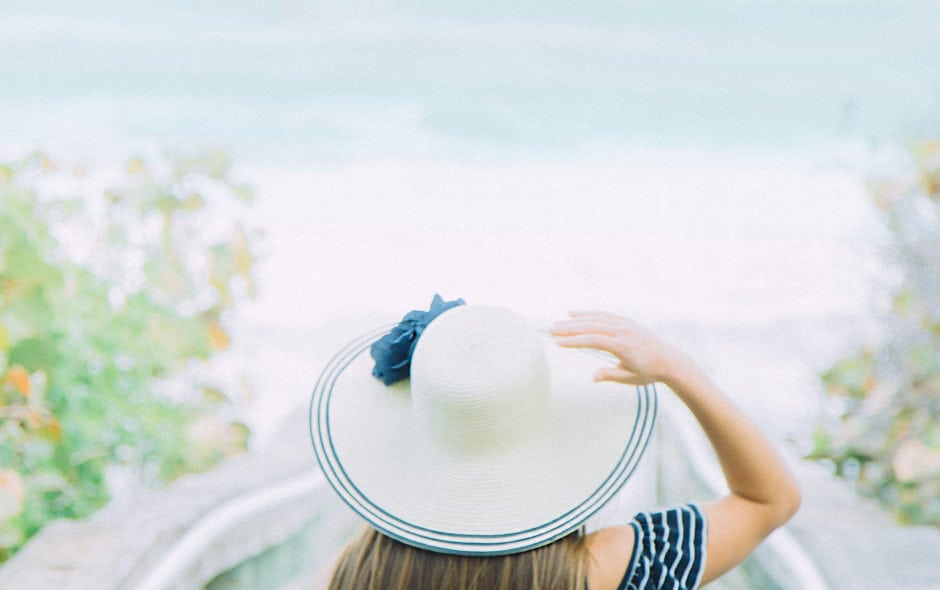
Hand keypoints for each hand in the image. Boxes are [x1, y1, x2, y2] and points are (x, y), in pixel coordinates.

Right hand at [550, 311, 688, 385]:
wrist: (669, 361)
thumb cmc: (649, 372)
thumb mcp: (629, 377)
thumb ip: (610, 375)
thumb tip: (593, 377)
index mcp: (622, 345)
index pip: (593, 340)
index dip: (575, 341)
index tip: (558, 342)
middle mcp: (623, 331)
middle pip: (591, 327)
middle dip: (569, 328)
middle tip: (550, 330)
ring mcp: (624, 324)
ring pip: (595, 319)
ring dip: (575, 320)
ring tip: (558, 323)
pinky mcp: (626, 322)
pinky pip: (603, 315)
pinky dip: (588, 314)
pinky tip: (574, 314)